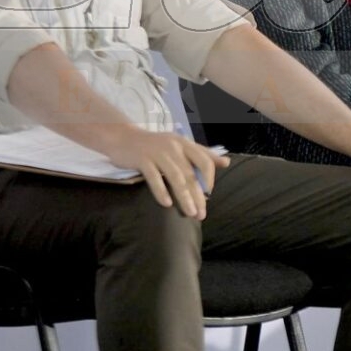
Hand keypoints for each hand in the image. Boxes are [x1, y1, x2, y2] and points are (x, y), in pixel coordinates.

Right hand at [103, 129, 228, 218]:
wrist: (124, 136)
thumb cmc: (156, 144)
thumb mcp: (181, 146)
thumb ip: (202, 154)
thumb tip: (226, 162)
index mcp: (185, 144)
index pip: (204, 160)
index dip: (209, 177)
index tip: (210, 194)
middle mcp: (174, 146)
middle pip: (190, 173)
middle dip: (198, 195)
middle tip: (201, 214)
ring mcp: (157, 152)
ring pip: (175, 177)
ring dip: (184, 196)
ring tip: (190, 213)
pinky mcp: (142, 159)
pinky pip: (153, 177)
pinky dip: (161, 191)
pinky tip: (167, 204)